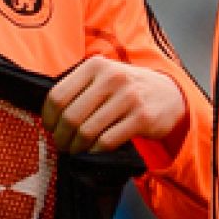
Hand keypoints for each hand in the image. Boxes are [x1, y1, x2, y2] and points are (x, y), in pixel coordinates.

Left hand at [41, 56, 184, 153]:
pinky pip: (107, 141)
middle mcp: (111, 77)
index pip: (58, 95)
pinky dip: (95, 151)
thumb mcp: (103, 76)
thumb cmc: (127, 88)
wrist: (169, 94)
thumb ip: (79, 88)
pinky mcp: (141, 117)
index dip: (49, 117)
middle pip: (71, 116)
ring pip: (87, 131)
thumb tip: (49, 116)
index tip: (50, 128)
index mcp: (95, 65)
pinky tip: (93, 152)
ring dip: (76, 147)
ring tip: (75, 150)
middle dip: (61, 137)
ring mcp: (128, 97)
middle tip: (62, 146)